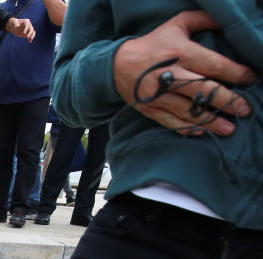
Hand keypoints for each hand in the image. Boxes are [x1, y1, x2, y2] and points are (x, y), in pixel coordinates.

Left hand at [6, 17, 34, 42]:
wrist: (14, 27)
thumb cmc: (14, 23)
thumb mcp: (14, 23)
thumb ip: (15, 24)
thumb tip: (16, 26)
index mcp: (26, 21)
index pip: (27, 25)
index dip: (26, 29)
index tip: (24, 33)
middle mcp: (29, 25)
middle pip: (31, 29)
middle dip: (30, 33)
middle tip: (27, 37)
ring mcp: (29, 29)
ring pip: (32, 32)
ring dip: (32, 36)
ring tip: (30, 39)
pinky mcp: (28, 33)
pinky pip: (31, 36)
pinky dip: (30, 39)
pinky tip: (29, 41)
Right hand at [113, 10, 253, 136]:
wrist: (116, 65)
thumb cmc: (152, 43)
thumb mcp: (177, 24)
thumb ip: (203, 20)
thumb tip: (226, 22)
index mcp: (180, 53)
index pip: (213, 65)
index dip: (235, 73)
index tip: (250, 78)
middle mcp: (170, 76)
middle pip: (203, 91)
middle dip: (227, 101)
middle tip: (245, 109)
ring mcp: (159, 96)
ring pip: (188, 111)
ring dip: (210, 121)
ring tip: (229, 128)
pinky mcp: (150, 109)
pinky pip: (171, 122)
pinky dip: (187, 129)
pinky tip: (202, 132)